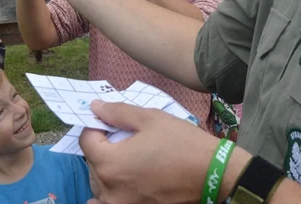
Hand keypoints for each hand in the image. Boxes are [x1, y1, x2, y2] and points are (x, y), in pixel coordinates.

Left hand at [80, 101, 238, 203]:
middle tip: (125, 139)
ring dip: (106, 170)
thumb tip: (95, 107)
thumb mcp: (150, 119)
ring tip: (129, 160)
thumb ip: (117, 112)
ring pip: (99, 185)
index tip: (111, 122)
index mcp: (110, 163)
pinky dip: (108, 195)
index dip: (97, 126)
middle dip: (103, 148)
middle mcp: (109, 190)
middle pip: (92, 164)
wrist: (213, 174)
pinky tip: (122, 184)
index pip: (87, 141)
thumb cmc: (183, 143)